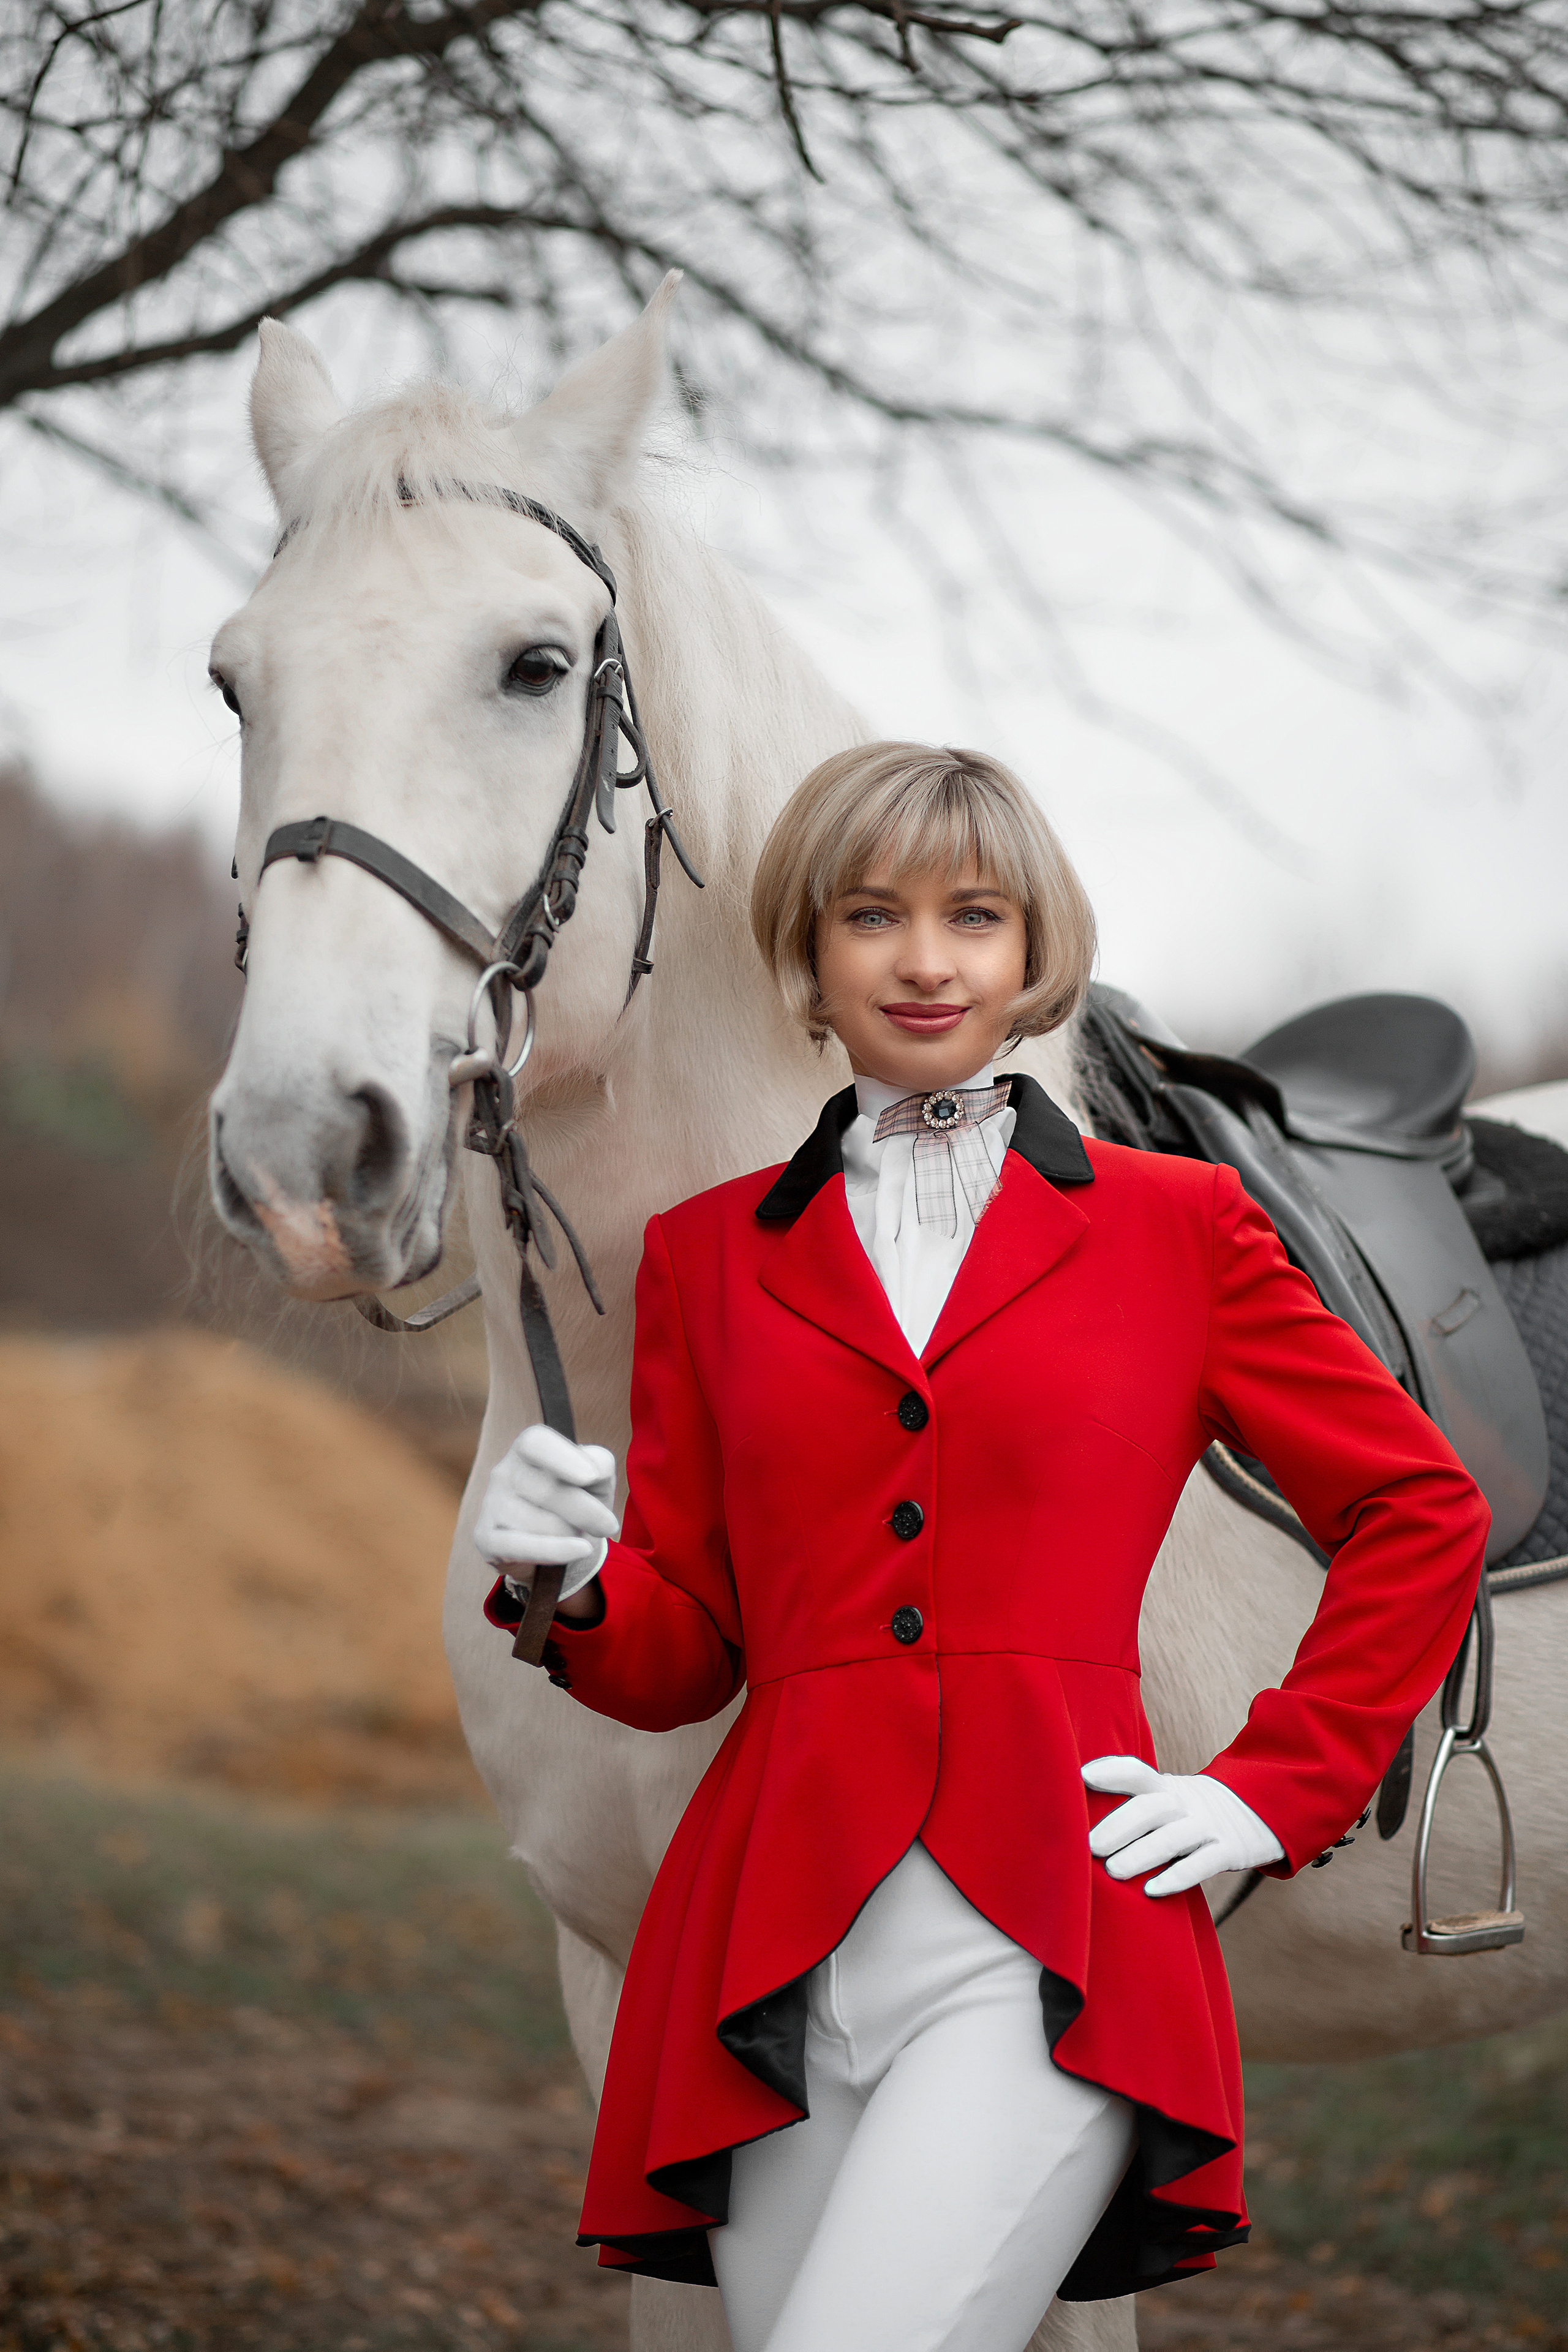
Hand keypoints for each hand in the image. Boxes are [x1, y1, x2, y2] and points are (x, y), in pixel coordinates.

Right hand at [475, 1425, 618, 1604]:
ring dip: (571, 1534)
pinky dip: (558, 1551)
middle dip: (588, 1512)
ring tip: (572, 1533)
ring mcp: (491, 1505)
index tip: (590, 1477)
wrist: (551, 1543)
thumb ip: (600, 1464)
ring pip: (543, 1524)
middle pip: (549, 1490)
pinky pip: (525, 1547)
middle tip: (609, 1526)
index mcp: (527, 1448)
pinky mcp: (486, 1539)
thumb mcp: (595, 1478)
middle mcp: (503, 1471)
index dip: (562, 1458)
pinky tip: (582, 1549)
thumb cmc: (576, 1500)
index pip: (536, 1443)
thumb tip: (592, 1473)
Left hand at [1081, 1756, 1283, 1896]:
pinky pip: (1203, 1864)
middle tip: (1089, 1846)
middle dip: (1118, 1825)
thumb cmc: (1193, 1811)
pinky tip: (1151, 1890)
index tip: (1082, 1776)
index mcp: (1167, 1787)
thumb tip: (1078, 1813)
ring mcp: (1208, 1826)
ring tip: (1113, 1871)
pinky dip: (1177, 1877)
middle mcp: (1186, 1803)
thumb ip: (1135, 1801)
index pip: (1138, 1773)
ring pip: (1172, 1838)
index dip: (1112, 1771)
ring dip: (1141, 1854)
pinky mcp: (1229, 1851)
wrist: (1259, 1810)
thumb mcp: (1170, 1796)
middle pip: (1150, 1808)